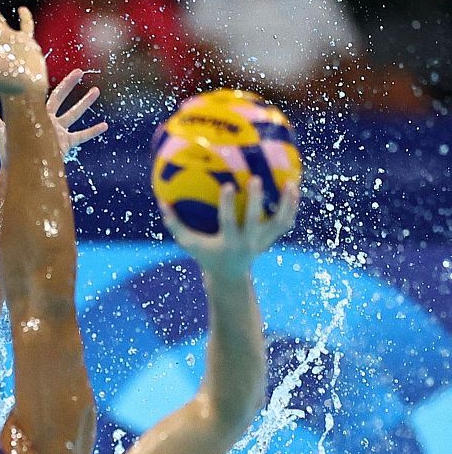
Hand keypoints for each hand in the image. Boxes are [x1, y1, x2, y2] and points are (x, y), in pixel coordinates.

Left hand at [0, 69, 107, 163]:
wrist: (18, 169)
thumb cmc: (6, 150)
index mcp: (34, 113)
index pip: (44, 93)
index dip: (46, 81)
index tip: (47, 69)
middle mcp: (47, 119)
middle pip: (61, 98)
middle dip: (70, 85)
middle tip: (80, 71)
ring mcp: (58, 131)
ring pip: (74, 114)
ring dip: (85, 103)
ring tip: (96, 91)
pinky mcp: (65, 144)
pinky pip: (82, 136)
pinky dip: (93, 131)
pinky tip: (105, 126)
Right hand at [162, 178, 298, 275]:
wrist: (230, 275)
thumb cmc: (206, 255)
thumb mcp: (189, 243)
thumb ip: (175, 224)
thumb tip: (161, 202)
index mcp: (228, 242)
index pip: (228, 222)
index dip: (228, 204)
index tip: (228, 185)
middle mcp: (248, 242)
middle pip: (255, 220)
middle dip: (256, 200)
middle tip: (256, 178)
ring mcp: (262, 241)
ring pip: (279, 222)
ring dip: (286, 204)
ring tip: (289, 183)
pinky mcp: (271, 238)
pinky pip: (286, 222)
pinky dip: (292, 207)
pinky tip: (293, 190)